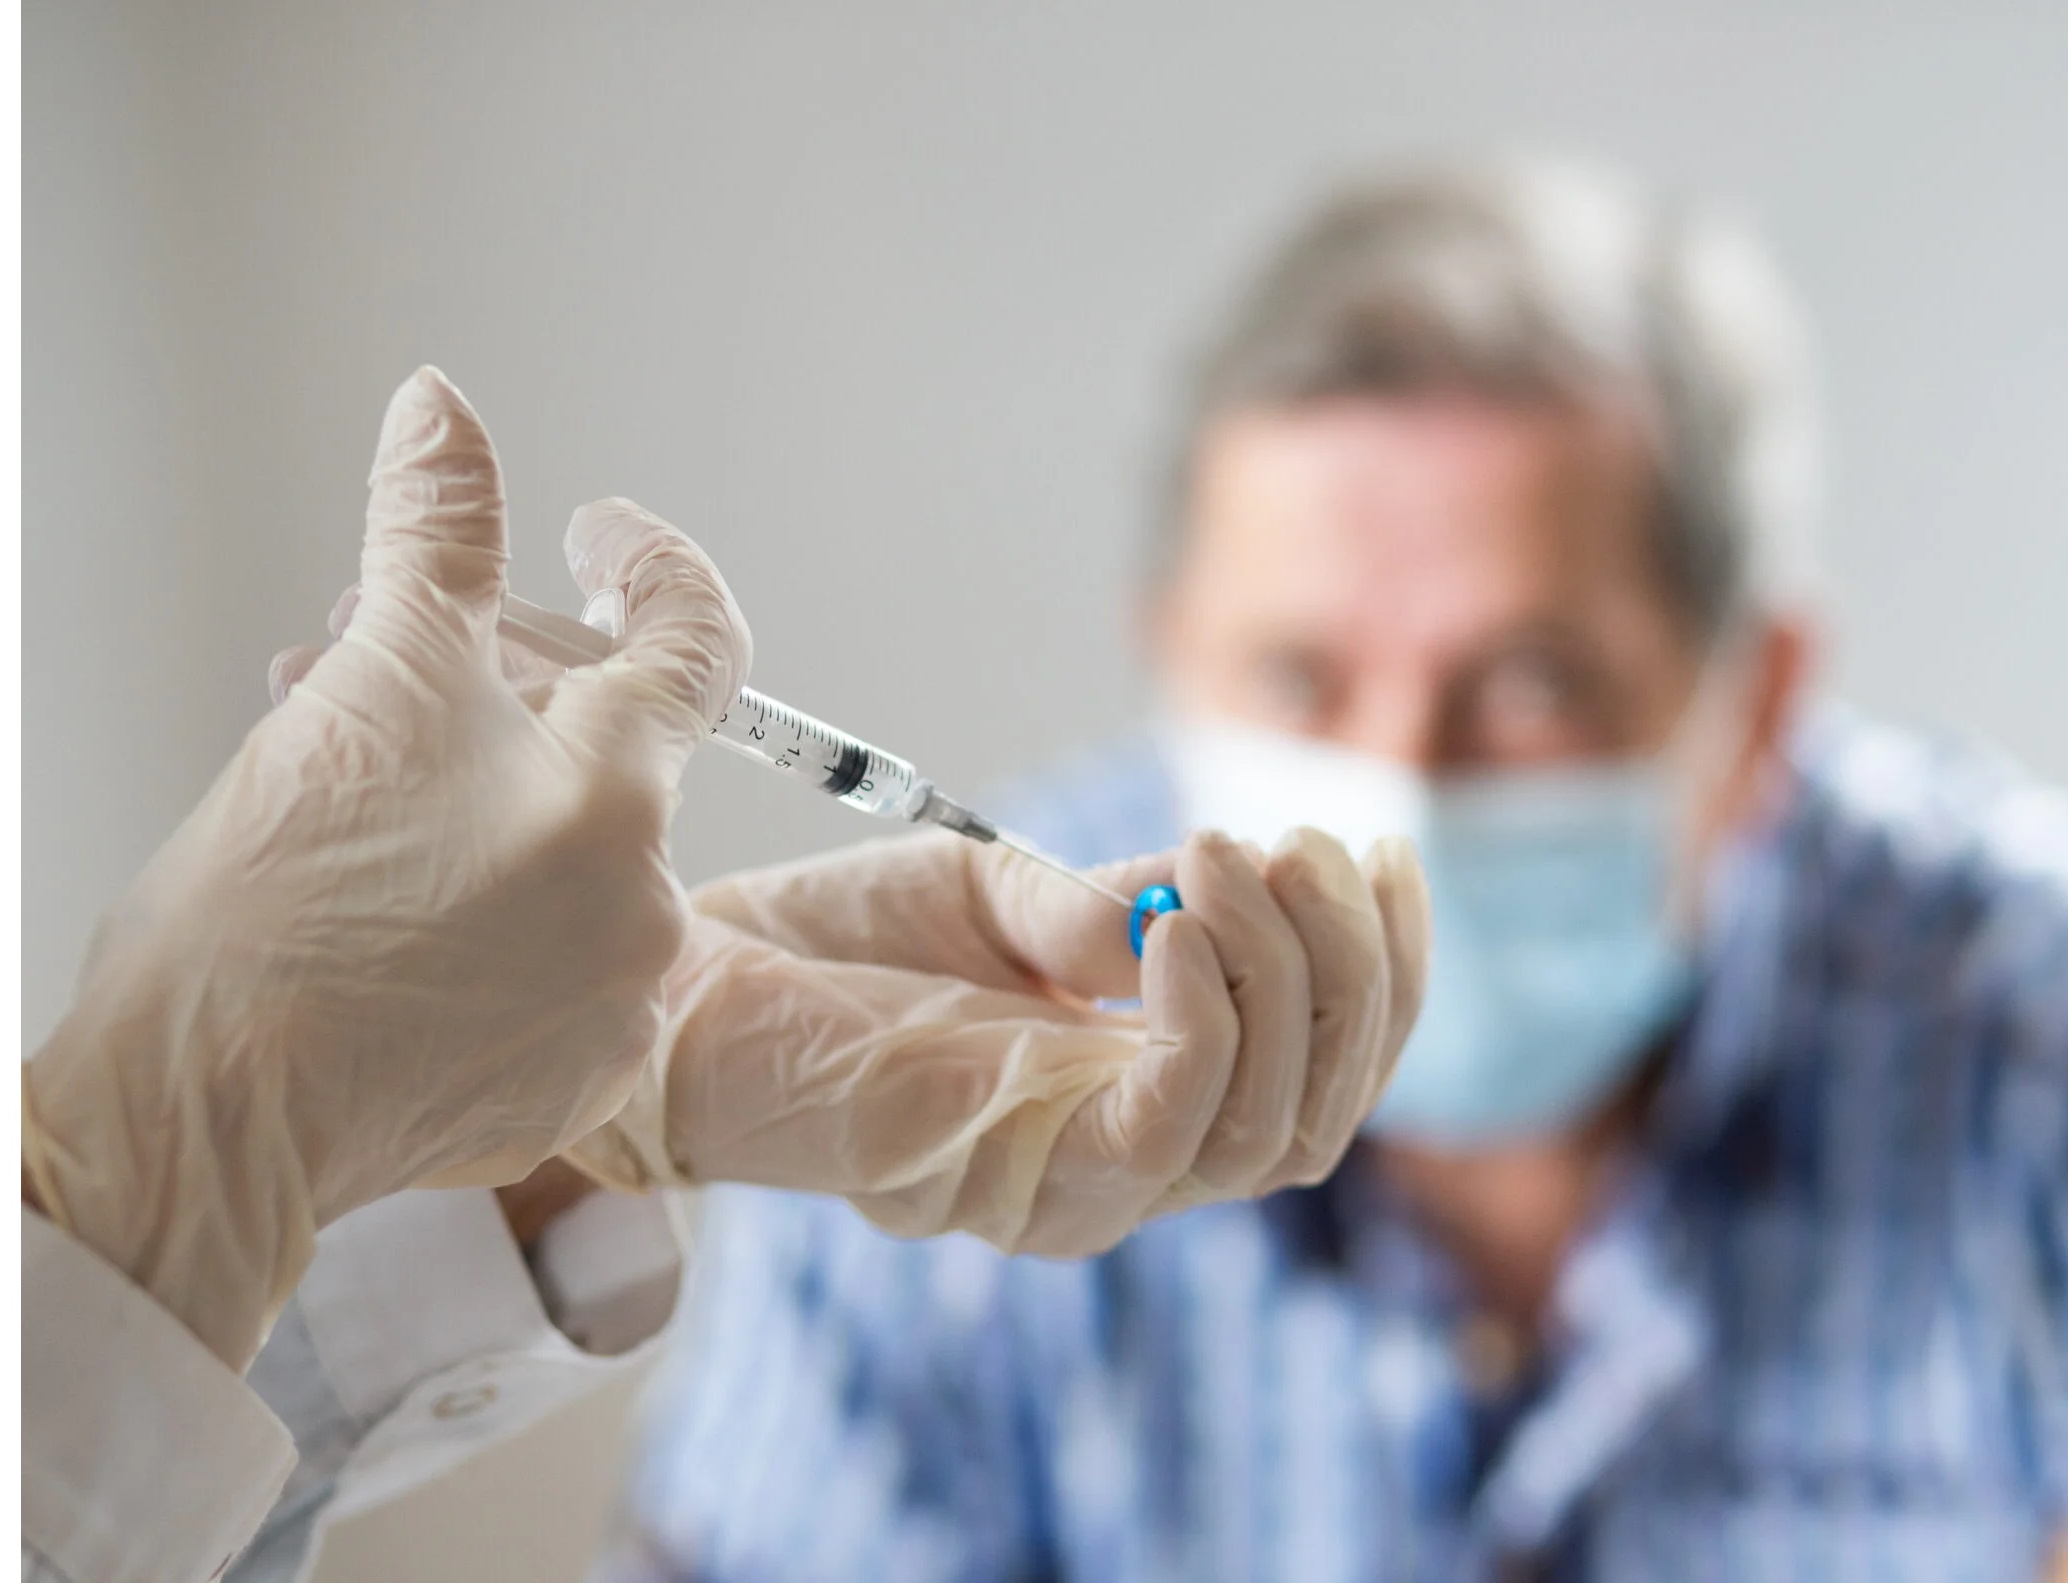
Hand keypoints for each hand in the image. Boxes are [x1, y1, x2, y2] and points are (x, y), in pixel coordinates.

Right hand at [20, 367, 753, 1367]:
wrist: (202, 1112)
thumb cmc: (272, 909)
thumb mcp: (366, 679)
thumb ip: (435, 532)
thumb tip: (446, 409)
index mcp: (621, 793)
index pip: (698, 640)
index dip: (650, 565)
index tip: (595, 537)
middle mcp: (648, 904)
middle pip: (604, 750)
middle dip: (494, 687)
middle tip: (373, 661)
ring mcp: (611, 1007)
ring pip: (563, 857)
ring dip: (476, 800)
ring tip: (351, 790)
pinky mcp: (560, 1085)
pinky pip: (543, 965)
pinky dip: (477, 917)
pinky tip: (384, 907)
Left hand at [570, 827, 1429, 1257]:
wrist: (682, 992)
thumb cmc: (827, 947)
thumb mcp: (1000, 891)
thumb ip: (1114, 904)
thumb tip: (1209, 904)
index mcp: (1147, 1091)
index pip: (1328, 1067)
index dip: (1386, 966)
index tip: (1379, 845)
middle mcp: (1133, 1159)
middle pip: (1326, 1111)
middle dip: (1353, 969)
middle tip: (1304, 844)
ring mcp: (1088, 1190)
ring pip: (1276, 1130)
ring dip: (1286, 980)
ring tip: (1222, 863)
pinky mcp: (1031, 1189)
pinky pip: (1177, 1131)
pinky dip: (1210, 1023)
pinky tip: (1181, 923)